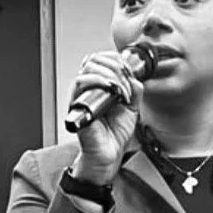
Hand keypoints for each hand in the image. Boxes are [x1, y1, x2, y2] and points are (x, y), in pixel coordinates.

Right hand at [68, 48, 142, 182]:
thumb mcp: (132, 107)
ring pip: (89, 68)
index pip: (101, 59)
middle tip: (127, 81)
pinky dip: (101, 83)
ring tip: (122, 91)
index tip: (129, 71)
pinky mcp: (76, 103)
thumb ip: (135, 90)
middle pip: (95, 59)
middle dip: (116, 66)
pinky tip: (114, 93)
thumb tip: (135, 77)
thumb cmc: (114, 133)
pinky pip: (82, 83)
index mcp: (99, 85)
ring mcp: (81, 94)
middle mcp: (88, 87)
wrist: (109, 153)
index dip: (116, 59)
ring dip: (111, 75)